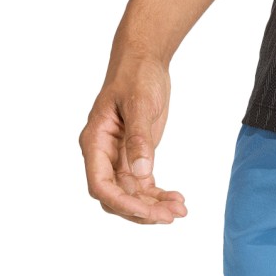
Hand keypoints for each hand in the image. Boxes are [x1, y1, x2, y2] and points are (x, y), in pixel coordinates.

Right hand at [79, 55, 187, 224]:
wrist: (144, 59)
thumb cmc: (136, 76)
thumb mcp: (140, 104)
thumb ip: (140, 138)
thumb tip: (143, 172)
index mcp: (95, 142)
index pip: (100, 185)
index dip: (123, 203)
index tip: (149, 211)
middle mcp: (102, 154)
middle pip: (115, 196)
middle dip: (141, 210)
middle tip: (171, 216)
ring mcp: (118, 156)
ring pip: (130, 194)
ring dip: (153, 205)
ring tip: (180, 210)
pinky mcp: (134, 155)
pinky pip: (143, 184)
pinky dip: (158, 194)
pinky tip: (177, 200)